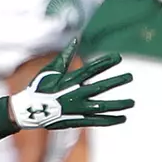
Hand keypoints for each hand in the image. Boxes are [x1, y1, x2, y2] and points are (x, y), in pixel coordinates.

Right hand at [8, 44, 133, 130]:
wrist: (29, 111)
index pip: (91, 69)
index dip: (105, 63)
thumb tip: (75, 40)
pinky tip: (123, 118)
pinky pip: (97, 121)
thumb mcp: (51, 70)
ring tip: (132, 102)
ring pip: (102, 106)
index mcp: (70, 80)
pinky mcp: (77, 120)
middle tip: (130, 76)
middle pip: (100, 87)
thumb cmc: (40, 88)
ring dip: (118, 104)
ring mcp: (77, 109)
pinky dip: (110, 120)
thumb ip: (65, 56)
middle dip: (116, 81)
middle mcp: (75, 94)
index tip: (118, 57)